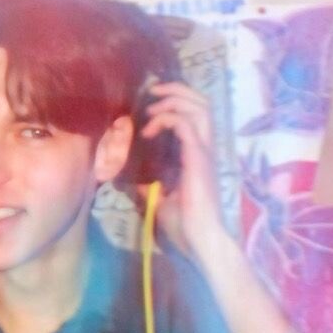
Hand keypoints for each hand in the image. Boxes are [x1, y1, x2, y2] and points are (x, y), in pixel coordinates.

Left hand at [140, 82, 231, 262]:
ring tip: (151, 107)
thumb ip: (147, 187)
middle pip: (201, 104)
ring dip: (173, 100)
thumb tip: (127, 181)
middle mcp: (204, 149)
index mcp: (196, 157)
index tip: (149, 106)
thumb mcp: (157, 201)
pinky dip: (168, 119)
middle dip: (176, 91)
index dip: (175, 103)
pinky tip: (148, 130)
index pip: (193, 117)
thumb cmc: (182, 226)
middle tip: (153, 91)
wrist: (198, 241)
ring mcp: (204, 152)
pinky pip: (187, 126)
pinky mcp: (199, 159)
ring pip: (199, 108)